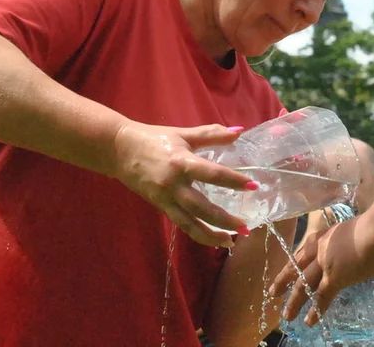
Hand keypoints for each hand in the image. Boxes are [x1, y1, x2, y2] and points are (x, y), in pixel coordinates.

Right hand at [112, 121, 255, 246]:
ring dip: (211, 235)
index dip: (233, 181)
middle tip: (245, 227)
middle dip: (224, 220)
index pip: (212, 174)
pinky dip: (197, 232)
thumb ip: (211, 134)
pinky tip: (212, 238)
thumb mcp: (183, 134)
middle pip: (202, 207)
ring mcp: (165, 198)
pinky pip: (181, 223)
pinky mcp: (159, 206)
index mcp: (181, 162)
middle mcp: (174, 184)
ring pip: (190, 223)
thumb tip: (239, 131)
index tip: (253, 186)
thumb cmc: (154, 138)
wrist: (119, 150)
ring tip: (231, 241)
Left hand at [270, 215, 373, 325]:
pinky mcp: (335, 277)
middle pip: (298, 265)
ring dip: (294, 301)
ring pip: (304, 285)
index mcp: (329, 235)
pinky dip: (315, 310)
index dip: (298, 259)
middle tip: (274, 291)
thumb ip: (365, 245)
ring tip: (287, 315)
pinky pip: (322, 297)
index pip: (308, 247)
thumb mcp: (364, 231)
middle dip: (285, 279)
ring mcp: (326, 263)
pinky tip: (309, 321)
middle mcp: (323, 248)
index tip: (289, 266)